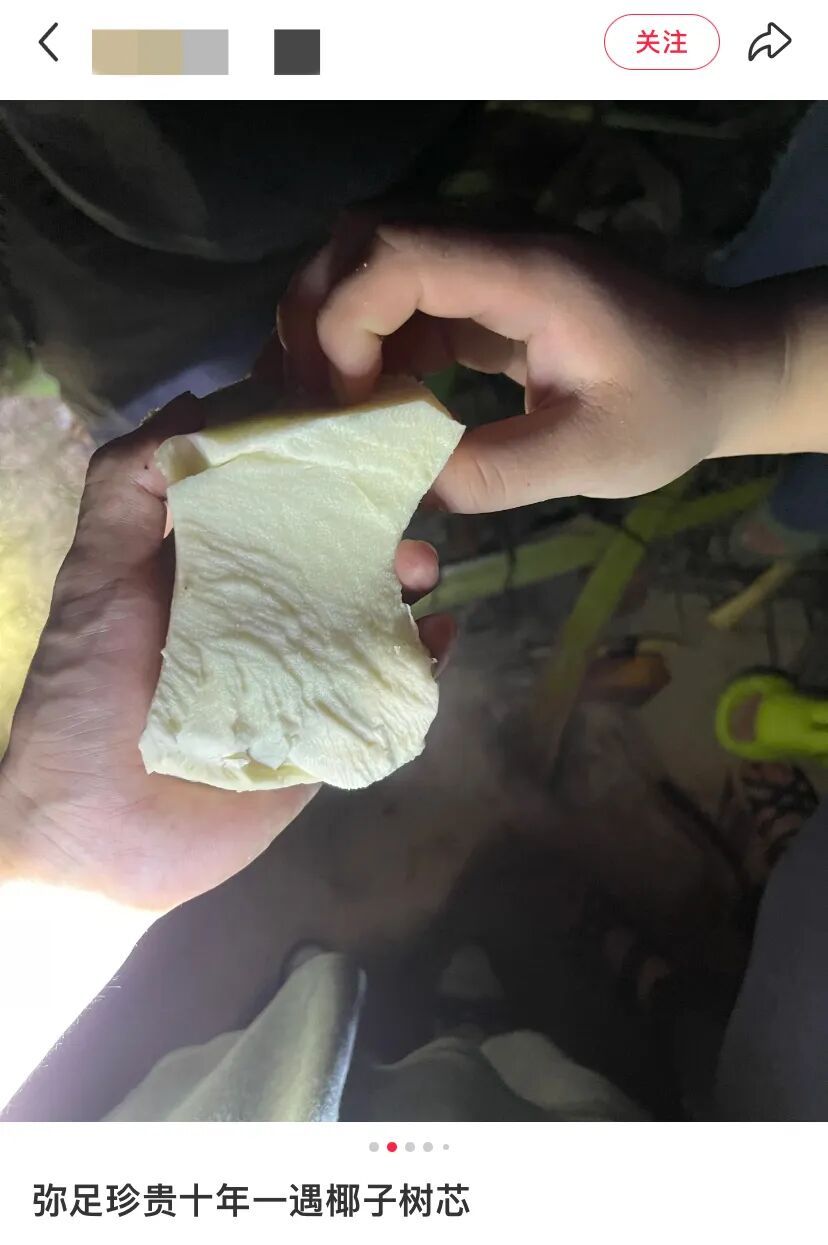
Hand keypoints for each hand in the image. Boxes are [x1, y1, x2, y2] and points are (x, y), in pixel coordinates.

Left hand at [0, 394, 449, 911]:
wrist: (98, 837)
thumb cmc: (87, 699)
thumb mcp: (96, 580)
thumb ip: (128, 494)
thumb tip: (192, 406)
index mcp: (204, 568)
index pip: (267, 495)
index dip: (309, 458)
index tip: (352, 419)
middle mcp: (255, 611)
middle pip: (331, 547)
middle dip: (374, 516)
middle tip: (406, 498)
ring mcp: (295, 671)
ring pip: (367, 609)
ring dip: (404, 578)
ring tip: (422, 569)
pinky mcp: (323, 729)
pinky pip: (384, 686)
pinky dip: (420, 659)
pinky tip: (437, 637)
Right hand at [275, 221, 795, 511]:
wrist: (718, 370)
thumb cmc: (668, 408)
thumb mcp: (592, 456)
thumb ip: (497, 473)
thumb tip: (404, 494)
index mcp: (525, 273)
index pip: (397, 257)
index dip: (345, 323)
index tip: (344, 405)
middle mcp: (493, 247)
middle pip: (362, 241)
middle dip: (315, 318)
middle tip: (308, 408)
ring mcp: (484, 265)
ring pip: (367, 264)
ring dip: (331, 331)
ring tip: (323, 412)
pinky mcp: (479, 293)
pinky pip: (397, 303)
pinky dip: (364, 349)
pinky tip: (363, 409)